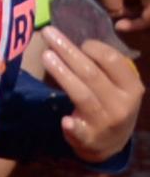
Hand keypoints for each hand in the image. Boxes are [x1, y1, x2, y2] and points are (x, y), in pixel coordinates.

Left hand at [37, 26, 144, 161]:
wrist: (111, 143)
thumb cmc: (111, 103)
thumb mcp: (119, 86)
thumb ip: (104, 66)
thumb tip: (74, 36)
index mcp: (131, 87)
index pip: (113, 61)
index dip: (94, 47)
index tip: (78, 41)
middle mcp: (121, 104)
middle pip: (92, 74)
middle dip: (68, 51)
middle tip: (48, 33)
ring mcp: (105, 122)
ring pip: (81, 94)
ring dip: (62, 73)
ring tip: (45, 55)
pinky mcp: (89, 138)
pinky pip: (80, 131)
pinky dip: (73, 127)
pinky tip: (65, 121)